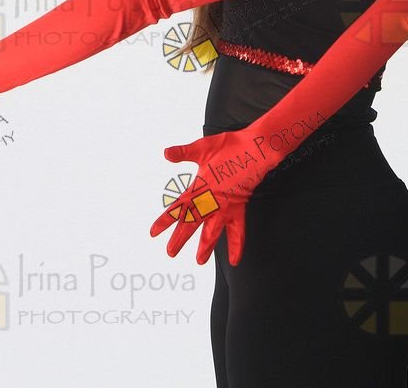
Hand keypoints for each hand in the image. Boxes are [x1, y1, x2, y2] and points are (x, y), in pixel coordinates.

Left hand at [150, 128, 274, 265]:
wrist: (254, 150)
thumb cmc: (229, 147)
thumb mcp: (202, 148)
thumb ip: (183, 153)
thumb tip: (166, 153)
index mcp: (199, 188)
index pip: (178, 208)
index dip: (165, 221)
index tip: (153, 233)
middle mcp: (210, 201)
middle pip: (192, 224)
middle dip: (180, 238)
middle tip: (170, 252)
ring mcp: (225, 207)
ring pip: (213, 232)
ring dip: (206, 247)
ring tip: (200, 261)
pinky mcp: (239, 209)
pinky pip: (238, 231)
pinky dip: (236, 246)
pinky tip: (234, 260)